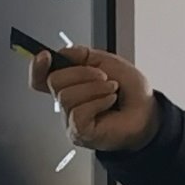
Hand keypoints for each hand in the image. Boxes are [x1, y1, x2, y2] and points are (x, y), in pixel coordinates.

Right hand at [29, 43, 158, 150]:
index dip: (37, 67)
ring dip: (95, 88)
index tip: (45, 56)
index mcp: (70, 84)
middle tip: (104, 77)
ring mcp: (70, 119)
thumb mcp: (108, 62)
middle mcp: (67, 102)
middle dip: (81, 73)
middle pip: (53, 81)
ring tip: (111, 90)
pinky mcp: (79, 132)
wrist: (147, 112)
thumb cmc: (130, 92)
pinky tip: (109, 103)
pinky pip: (78, 112)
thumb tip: (63, 52)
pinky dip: (98, 102)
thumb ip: (83, 55)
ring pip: (66, 96)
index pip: (40, 78)